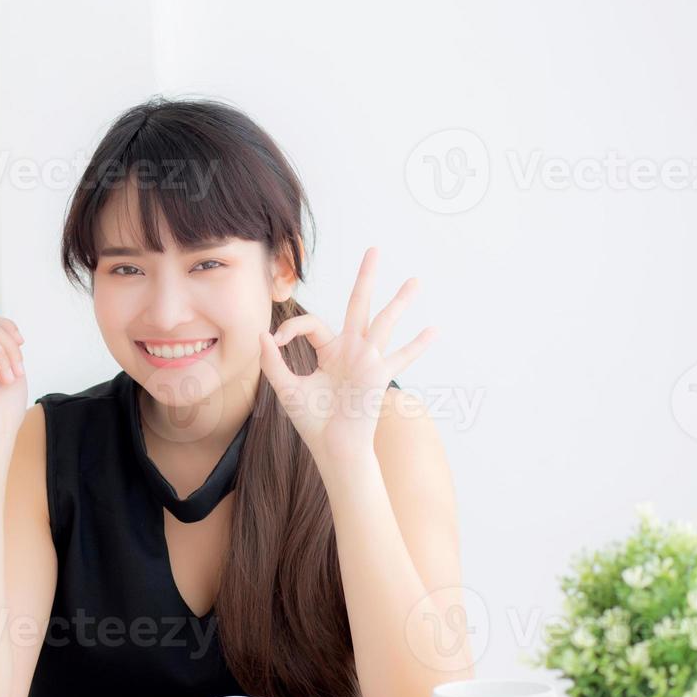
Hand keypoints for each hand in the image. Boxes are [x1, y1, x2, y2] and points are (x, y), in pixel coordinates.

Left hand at [258, 247, 435, 465]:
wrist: (332, 448)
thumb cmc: (313, 422)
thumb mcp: (287, 389)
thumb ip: (273, 362)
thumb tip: (263, 333)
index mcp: (330, 352)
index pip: (313, 324)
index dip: (292, 326)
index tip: (277, 340)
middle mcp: (352, 351)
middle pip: (358, 305)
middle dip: (365, 278)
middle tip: (373, 249)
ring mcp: (368, 361)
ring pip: (384, 323)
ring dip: (399, 301)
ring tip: (414, 280)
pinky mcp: (377, 374)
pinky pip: (401, 357)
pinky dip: (417, 346)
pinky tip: (434, 330)